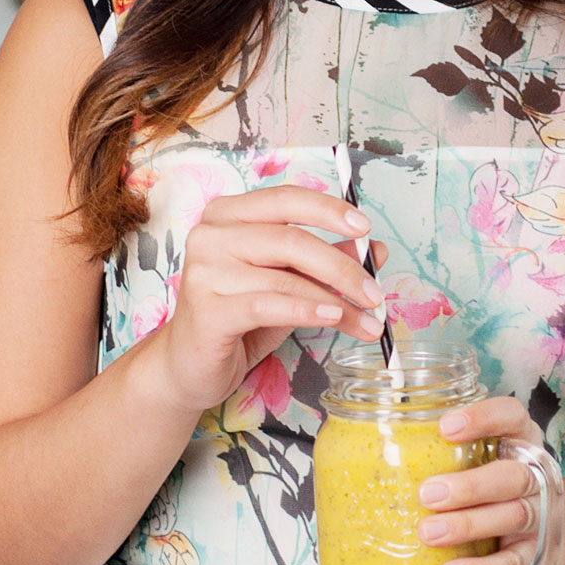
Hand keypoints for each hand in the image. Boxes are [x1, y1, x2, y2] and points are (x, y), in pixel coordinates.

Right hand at [139, 185, 385, 415]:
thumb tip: (375, 250)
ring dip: (336, 301)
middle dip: (343, 267)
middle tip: (375, 292)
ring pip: (285, 277)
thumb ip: (324, 262)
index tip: (366, 229)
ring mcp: (204, 271)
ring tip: (367, 320)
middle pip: (291, 239)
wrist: (189, 366)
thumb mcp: (287, 283)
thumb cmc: (238, 318)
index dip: (329, 211)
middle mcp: (211, 234)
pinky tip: (332, 317)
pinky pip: (268, 305)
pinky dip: (306, 310)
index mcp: (229, 214)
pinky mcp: (206, 309)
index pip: (286, 198)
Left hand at [414, 394, 562, 564]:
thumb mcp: (479, 462)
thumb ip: (441, 454)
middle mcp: (532, 476)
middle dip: (470, 485)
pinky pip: (511, 563)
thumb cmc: (493, 490)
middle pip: (512, 475)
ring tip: (429, 533)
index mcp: (517, 442)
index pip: (511, 417)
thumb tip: (364, 454)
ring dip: (468, 525)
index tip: (445, 428)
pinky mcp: (533, 556)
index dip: (483, 418)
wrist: (547, 537)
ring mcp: (537, 517)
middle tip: (427, 493)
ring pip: (512, 516)